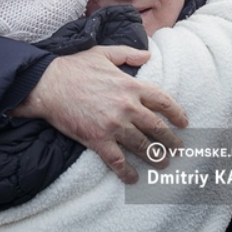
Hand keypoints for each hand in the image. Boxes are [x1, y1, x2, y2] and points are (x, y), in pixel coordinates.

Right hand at [12, 45, 187, 183]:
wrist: (48, 85)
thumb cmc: (74, 67)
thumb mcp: (103, 52)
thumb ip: (128, 53)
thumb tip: (148, 56)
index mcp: (131, 86)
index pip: (163, 101)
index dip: (177, 113)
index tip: (184, 122)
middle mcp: (127, 107)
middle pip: (157, 127)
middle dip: (171, 140)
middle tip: (178, 149)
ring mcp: (114, 125)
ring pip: (142, 146)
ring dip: (155, 157)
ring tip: (163, 164)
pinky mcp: (98, 140)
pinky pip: (118, 161)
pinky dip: (127, 172)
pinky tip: (133, 179)